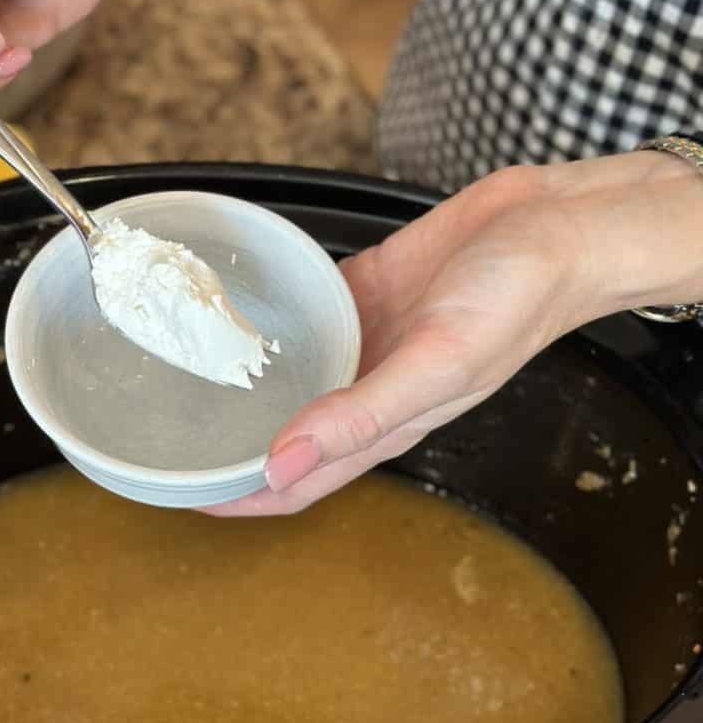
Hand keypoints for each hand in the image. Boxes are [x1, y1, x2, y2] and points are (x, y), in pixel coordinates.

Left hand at [208, 151, 702, 515]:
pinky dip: (270, 325)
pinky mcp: (362, 293)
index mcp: (385, 423)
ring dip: (243, 387)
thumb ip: (361, 414)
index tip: (184, 495)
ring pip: (288, 378)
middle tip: (166, 437)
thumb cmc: (516, 297)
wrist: (556, 225)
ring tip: (182, 377)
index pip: (298, 482)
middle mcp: (366, 388)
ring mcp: (362, 341)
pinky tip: (234, 312)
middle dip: (229, 447)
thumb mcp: (439, 363)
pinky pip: (305, 318)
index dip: (242, 497)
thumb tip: (282, 463)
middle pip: (283, 436)